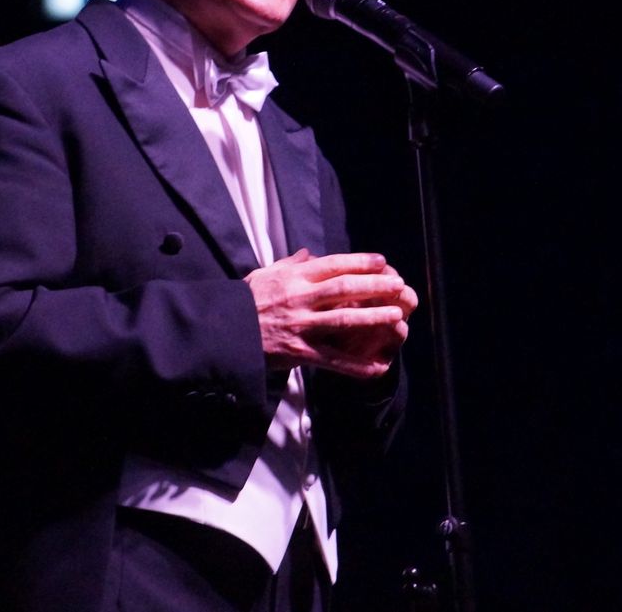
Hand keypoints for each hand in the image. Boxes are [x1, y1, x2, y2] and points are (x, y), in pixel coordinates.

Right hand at [244, 249, 418, 378]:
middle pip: (344, 288)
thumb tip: (309, 254)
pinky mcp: (299, 352)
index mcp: (294, 278)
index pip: (333, 265)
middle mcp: (300, 299)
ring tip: (396, 315)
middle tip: (399, 285)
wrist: (222, 332)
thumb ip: (289, 264)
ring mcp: (301, 326)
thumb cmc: (243, 301)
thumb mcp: (264, 275)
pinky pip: (333, 360)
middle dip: (374, 286)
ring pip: (344, 320)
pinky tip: (377, 367)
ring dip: (373, 317)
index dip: (360, 262)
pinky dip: (356, 365)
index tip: (382, 261)